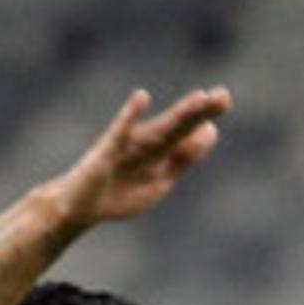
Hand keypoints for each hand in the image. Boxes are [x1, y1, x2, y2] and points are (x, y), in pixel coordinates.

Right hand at [51, 87, 229, 227]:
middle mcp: (144, 142)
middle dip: (198, 112)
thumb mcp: (160, 179)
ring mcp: (125, 146)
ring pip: (157, 130)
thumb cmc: (119, 192)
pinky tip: (142, 98)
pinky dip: (129, 116)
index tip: (224, 97)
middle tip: (223, 96)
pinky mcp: (104, 153)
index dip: (204, 114)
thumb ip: (185, 156)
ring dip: (178, 116)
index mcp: (159, 148)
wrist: (79, 208)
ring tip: (199, 100)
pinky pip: (118, 134)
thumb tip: (211, 130)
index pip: (185, 129)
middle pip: (176, 126)